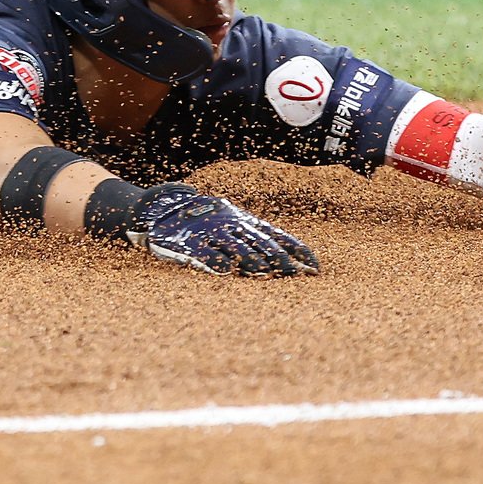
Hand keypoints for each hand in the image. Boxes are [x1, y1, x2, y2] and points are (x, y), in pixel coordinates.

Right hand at [127, 184, 319, 276]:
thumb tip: (294, 260)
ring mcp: (213, 234)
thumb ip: (257, 238)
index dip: (298, 251)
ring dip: (255, 263)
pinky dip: (217, 263)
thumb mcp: (235, 222)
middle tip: (299, 276)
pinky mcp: (191, 244)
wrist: (167, 207)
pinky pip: (206, 254)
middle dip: (283, 262)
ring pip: (239, 249)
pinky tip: (227, 271)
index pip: (280, 237)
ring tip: (268, 275)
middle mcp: (234, 227)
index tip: (315, 268)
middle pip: (264, 245)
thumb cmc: (209, 220)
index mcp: (247, 222)